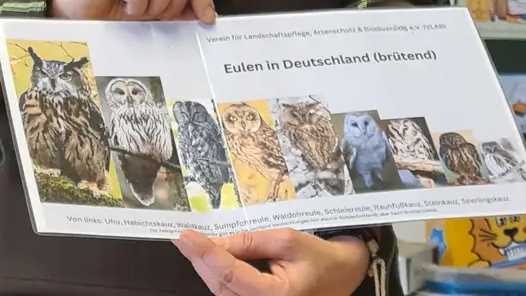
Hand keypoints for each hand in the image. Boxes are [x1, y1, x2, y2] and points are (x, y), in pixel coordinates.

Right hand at [49, 0, 216, 22]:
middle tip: (155, 13)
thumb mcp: (155, 3)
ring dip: (153, 7)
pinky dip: (135, 8)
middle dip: (174, 3)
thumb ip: (179, 3)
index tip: (205, 17)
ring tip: (137, 8)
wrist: (76, 7)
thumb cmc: (114, 1)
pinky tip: (123, 5)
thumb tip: (205, 12)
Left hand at [174, 228, 369, 295]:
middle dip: (201, 261)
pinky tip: (208, 258)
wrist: (343, 275)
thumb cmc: (321, 257)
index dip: (206, 255)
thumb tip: (216, 243)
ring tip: (191, 245)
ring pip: (222, 292)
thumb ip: (251, 241)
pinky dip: (217, 275)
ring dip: (206, 268)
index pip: (231, 275)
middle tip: (182, 238)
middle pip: (221, 287)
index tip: (186, 237)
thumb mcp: (288, 241)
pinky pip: (230, 293)